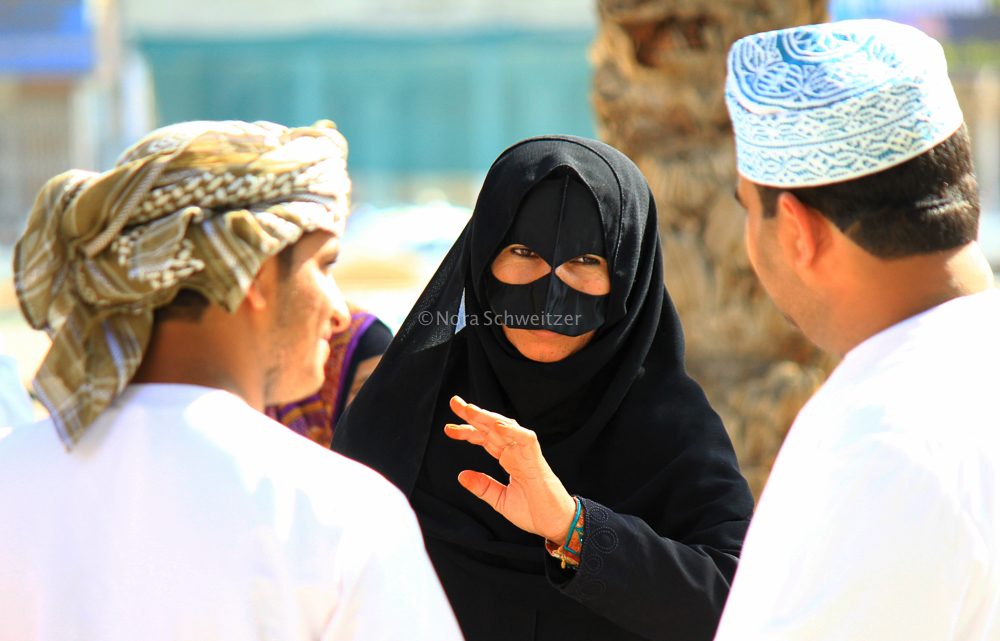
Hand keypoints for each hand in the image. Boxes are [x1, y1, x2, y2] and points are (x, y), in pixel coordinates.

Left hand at [445, 396, 576, 541]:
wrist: (556, 525)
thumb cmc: (534, 512)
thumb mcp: (500, 501)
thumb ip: (483, 487)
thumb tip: (461, 475)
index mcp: (508, 459)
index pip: (485, 438)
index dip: (467, 431)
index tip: (448, 428)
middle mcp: (516, 452)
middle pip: (493, 428)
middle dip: (474, 415)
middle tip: (455, 402)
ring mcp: (527, 455)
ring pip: (507, 428)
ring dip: (489, 417)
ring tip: (470, 410)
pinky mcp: (537, 461)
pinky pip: (527, 440)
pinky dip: (513, 431)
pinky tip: (498, 426)